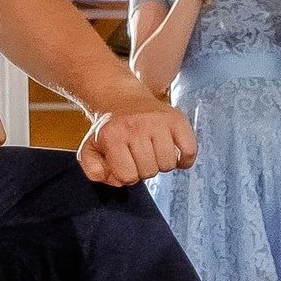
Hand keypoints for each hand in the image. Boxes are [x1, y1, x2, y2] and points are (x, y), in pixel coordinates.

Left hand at [78, 100, 196, 185]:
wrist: (122, 100)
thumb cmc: (110, 130)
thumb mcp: (90, 149)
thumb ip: (94, 170)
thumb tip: (117, 179)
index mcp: (113, 136)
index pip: (128, 176)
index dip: (126, 175)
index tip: (125, 163)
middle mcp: (136, 127)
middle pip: (149, 172)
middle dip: (143, 170)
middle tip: (139, 157)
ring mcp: (158, 122)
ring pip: (168, 164)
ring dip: (161, 164)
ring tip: (153, 153)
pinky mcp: (177, 120)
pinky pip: (189, 151)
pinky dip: (185, 159)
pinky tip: (175, 155)